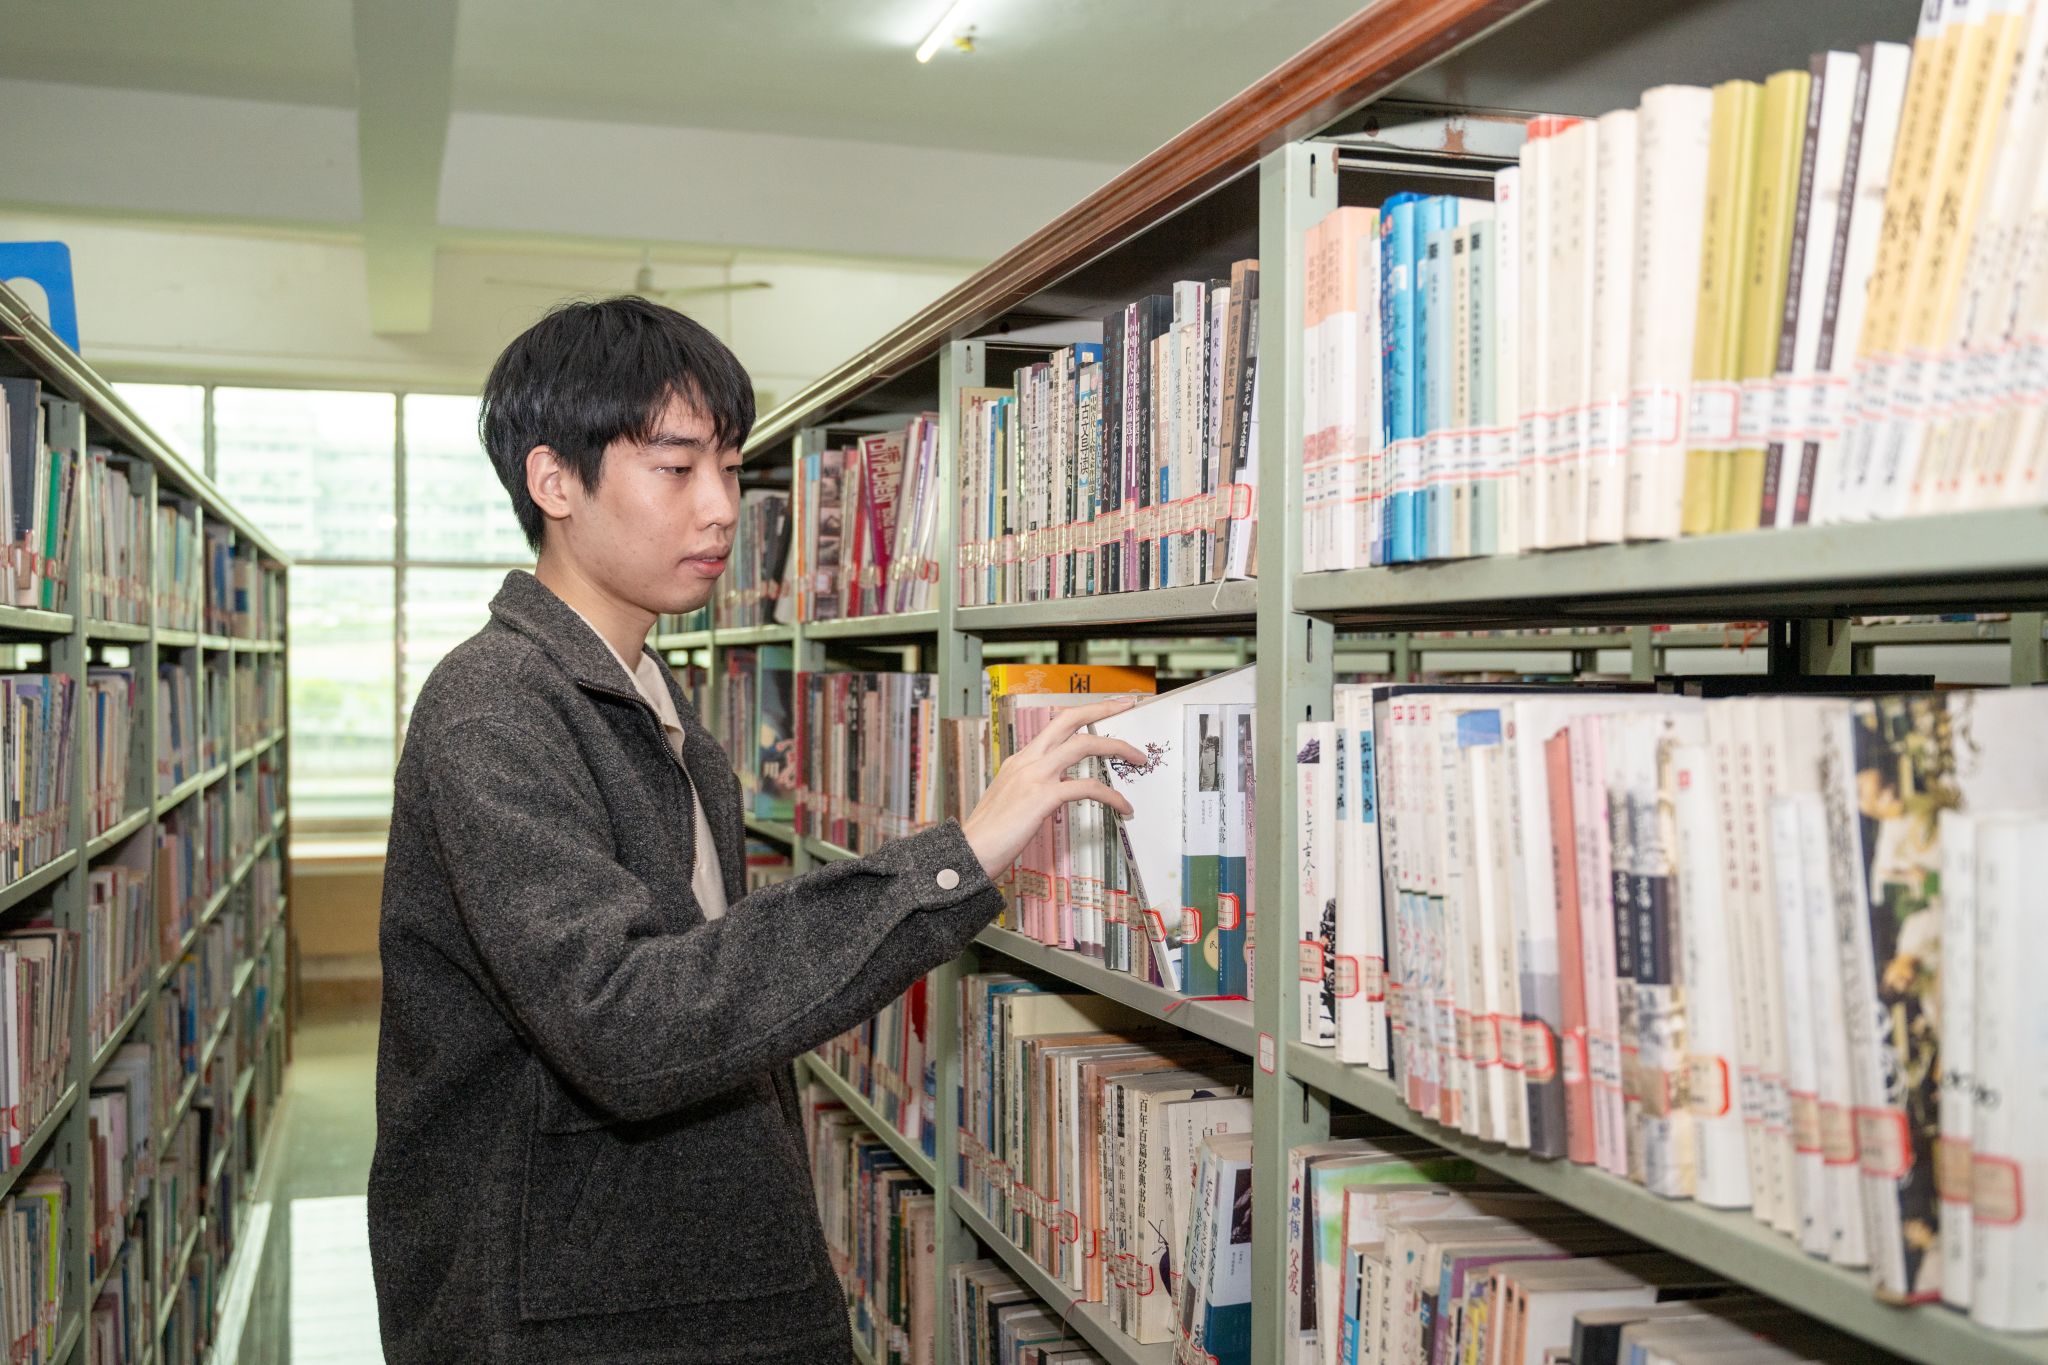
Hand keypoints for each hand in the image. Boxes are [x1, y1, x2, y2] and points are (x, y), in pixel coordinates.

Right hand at [959, 697, 1144, 879]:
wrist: (968, 853)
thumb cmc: (988, 836)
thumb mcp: (1009, 801)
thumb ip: (1031, 790)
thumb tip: (1055, 792)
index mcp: (1020, 760)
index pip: (1056, 726)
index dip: (1082, 714)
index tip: (1104, 708)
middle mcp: (1027, 761)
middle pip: (1069, 719)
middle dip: (1102, 708)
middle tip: (1128, 703)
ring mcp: (1034, 776)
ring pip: (1083, 745)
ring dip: (1117, 747)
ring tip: (1138, 757)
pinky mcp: (1042, 797)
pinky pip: (1088, 787)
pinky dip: (1112, 795)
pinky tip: (1124, 807)